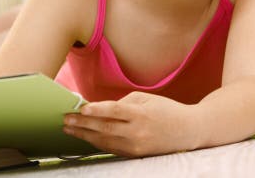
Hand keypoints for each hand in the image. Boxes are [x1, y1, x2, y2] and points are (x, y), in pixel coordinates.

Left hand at [63, 91, 201, 156]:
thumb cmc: (166, 110)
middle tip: (65, 119)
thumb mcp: (146, 99)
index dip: (96, 110)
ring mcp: (136, 146)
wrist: (189, 131)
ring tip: (69, 128)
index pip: (114, 111)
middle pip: (105, 128)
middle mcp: (138, 132)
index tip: (80, 108)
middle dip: (82, 124)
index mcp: (140, 114)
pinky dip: (96, 142)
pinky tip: (85, 137)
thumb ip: (123, 103)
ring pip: (105, 141)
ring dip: (84, 135)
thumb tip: (99, 108)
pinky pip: (112, 148)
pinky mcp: (136, 154)